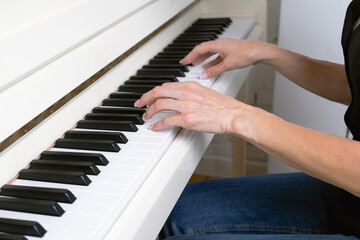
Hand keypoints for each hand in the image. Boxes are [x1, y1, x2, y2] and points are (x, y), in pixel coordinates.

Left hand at [135, 81, 252, 134]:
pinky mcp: (188, 119)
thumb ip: (192, 93)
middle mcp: (187, 93)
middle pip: (158, 92)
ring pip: (159, 105)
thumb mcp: (206, 93)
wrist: (234, 115)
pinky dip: (157, 124)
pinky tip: (154, 127)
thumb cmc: (224, 106)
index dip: (154, 91)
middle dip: (145, 98)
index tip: (149, 96)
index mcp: (191, 86)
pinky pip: (166, 120)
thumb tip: (181, 98)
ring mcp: (186, 106)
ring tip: (146, 117)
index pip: (166, 86)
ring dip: (149, 112)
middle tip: (140, 104)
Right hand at [180, 38, 266, 78]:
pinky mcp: (230, 52)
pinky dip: (212, 61)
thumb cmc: (246, 54)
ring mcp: (226, 48)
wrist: (260, 52)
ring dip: (203, 59)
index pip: (199, 49)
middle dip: (195, 57)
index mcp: (218, 44)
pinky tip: (210, 67)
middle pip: (204, 50)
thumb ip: (214, 71)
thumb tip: (204, 75)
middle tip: (188, 62)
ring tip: (197, 65)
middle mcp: (221, 44)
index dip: (190, 56)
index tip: (184, 61)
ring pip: (210, 53)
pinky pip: (217, 56)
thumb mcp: (228, 65)